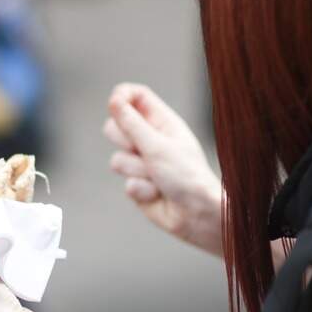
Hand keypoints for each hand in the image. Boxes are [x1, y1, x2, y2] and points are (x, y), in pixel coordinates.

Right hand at [104, 83, 224, 254]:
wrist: (197, 214)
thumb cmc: (186, 176)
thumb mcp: (157, 145)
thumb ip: (132, 124)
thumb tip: (114, 100)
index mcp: (162, 123)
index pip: (136, 97)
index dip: (121, 96)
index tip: (114, 102)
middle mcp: (150, 140)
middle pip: (116, 126)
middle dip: (125, 141)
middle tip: (145, 151)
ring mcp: (142, 163)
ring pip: (117, 160)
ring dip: (137, 171)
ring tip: (158, 178)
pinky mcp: (137, 185)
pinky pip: (124, 183)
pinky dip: (141, 190)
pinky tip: (158, 194)